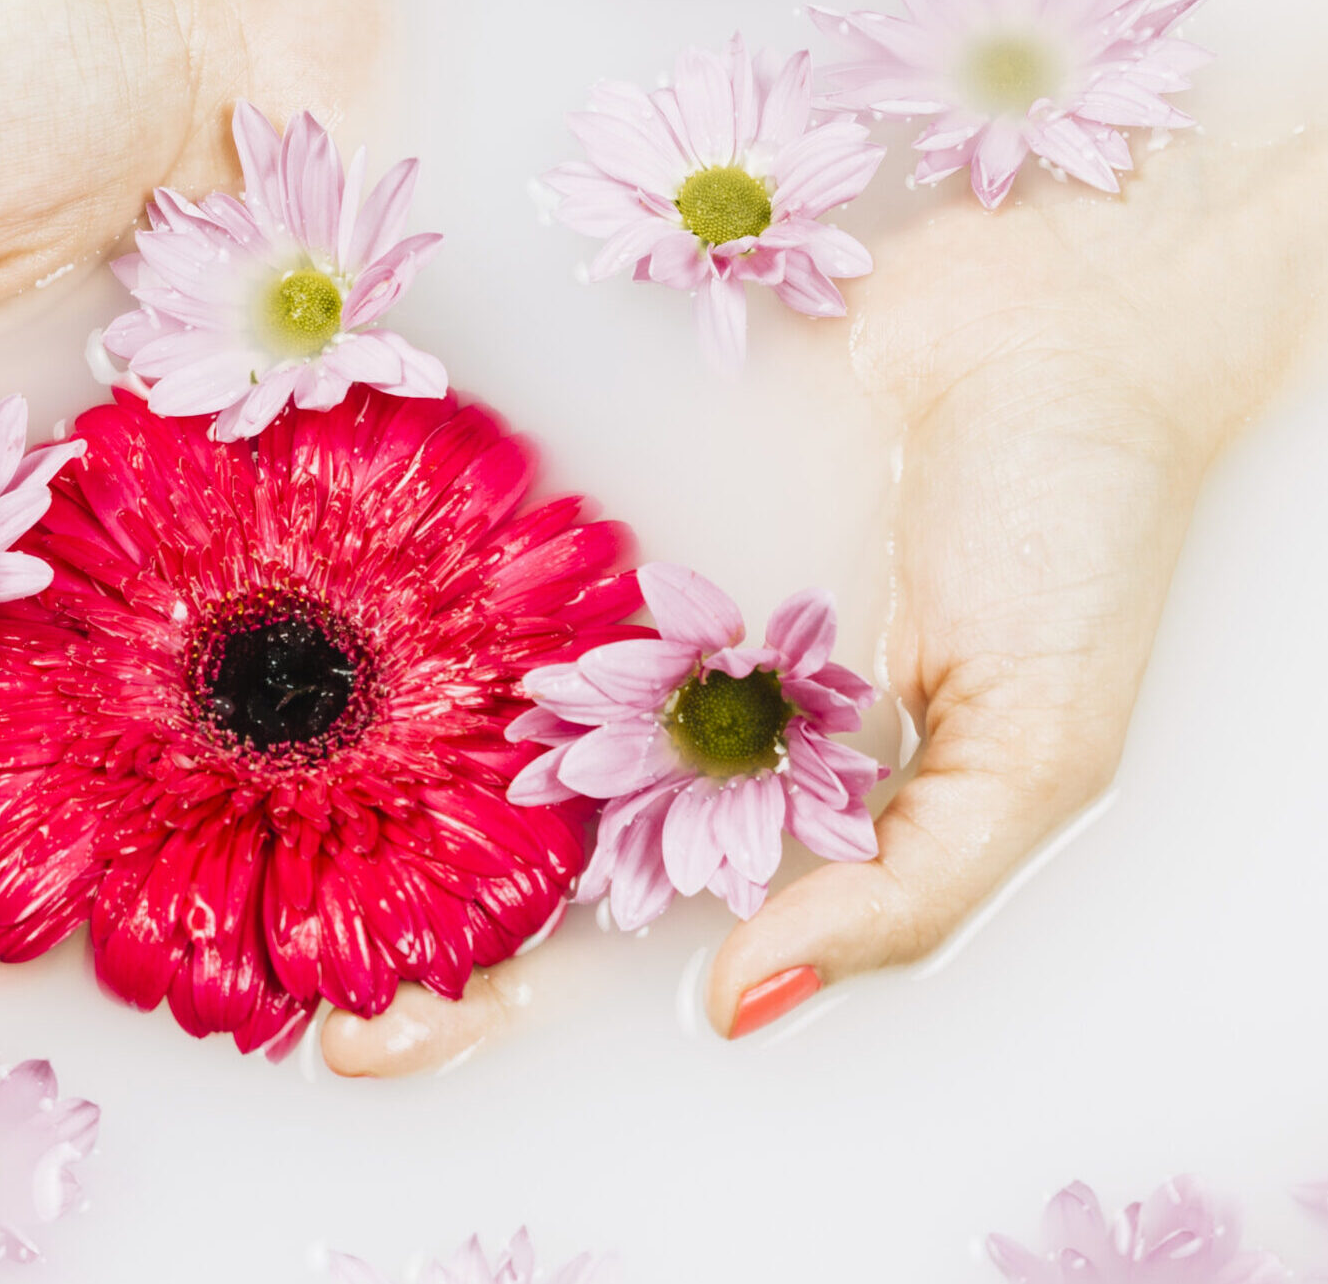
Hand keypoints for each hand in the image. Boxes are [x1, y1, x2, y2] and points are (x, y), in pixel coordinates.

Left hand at [324, 126, 1327, 1074]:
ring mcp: (630, 595)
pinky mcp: (607, 477)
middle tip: (266, 944)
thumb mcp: (1034, 747)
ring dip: (365, 751)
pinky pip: (492, 552)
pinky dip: (412, 592)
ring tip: (248, 805)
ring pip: (472, 700)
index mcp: (772, 807)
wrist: (1071, 291)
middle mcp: (676, 714)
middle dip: (384, 898)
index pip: (608, 936)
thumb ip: (901, 891)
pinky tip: (314, 628)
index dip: (484, 992)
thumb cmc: (1079, 522)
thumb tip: (739, 1003)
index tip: (356, 1035)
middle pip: (503, 834)